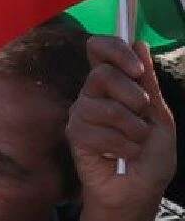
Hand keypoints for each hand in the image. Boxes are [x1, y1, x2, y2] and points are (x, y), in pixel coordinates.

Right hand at [69, 37, 174, 220]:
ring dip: (133, 130)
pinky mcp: (75, 135)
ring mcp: (81, 113)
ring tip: (135, 143)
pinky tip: (121, 155)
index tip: (136, 68)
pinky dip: (123, 147)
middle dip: (132, 96)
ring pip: (106, 108)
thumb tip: (140, 43)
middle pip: (102, 74)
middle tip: (142, 115)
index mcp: (112, 84)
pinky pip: (100, 133)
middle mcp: (92, 94)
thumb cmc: (150, 156)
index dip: (114, 49)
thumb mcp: (159, 117)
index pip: (98, 49)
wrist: (139, 190)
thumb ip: (148, 83)